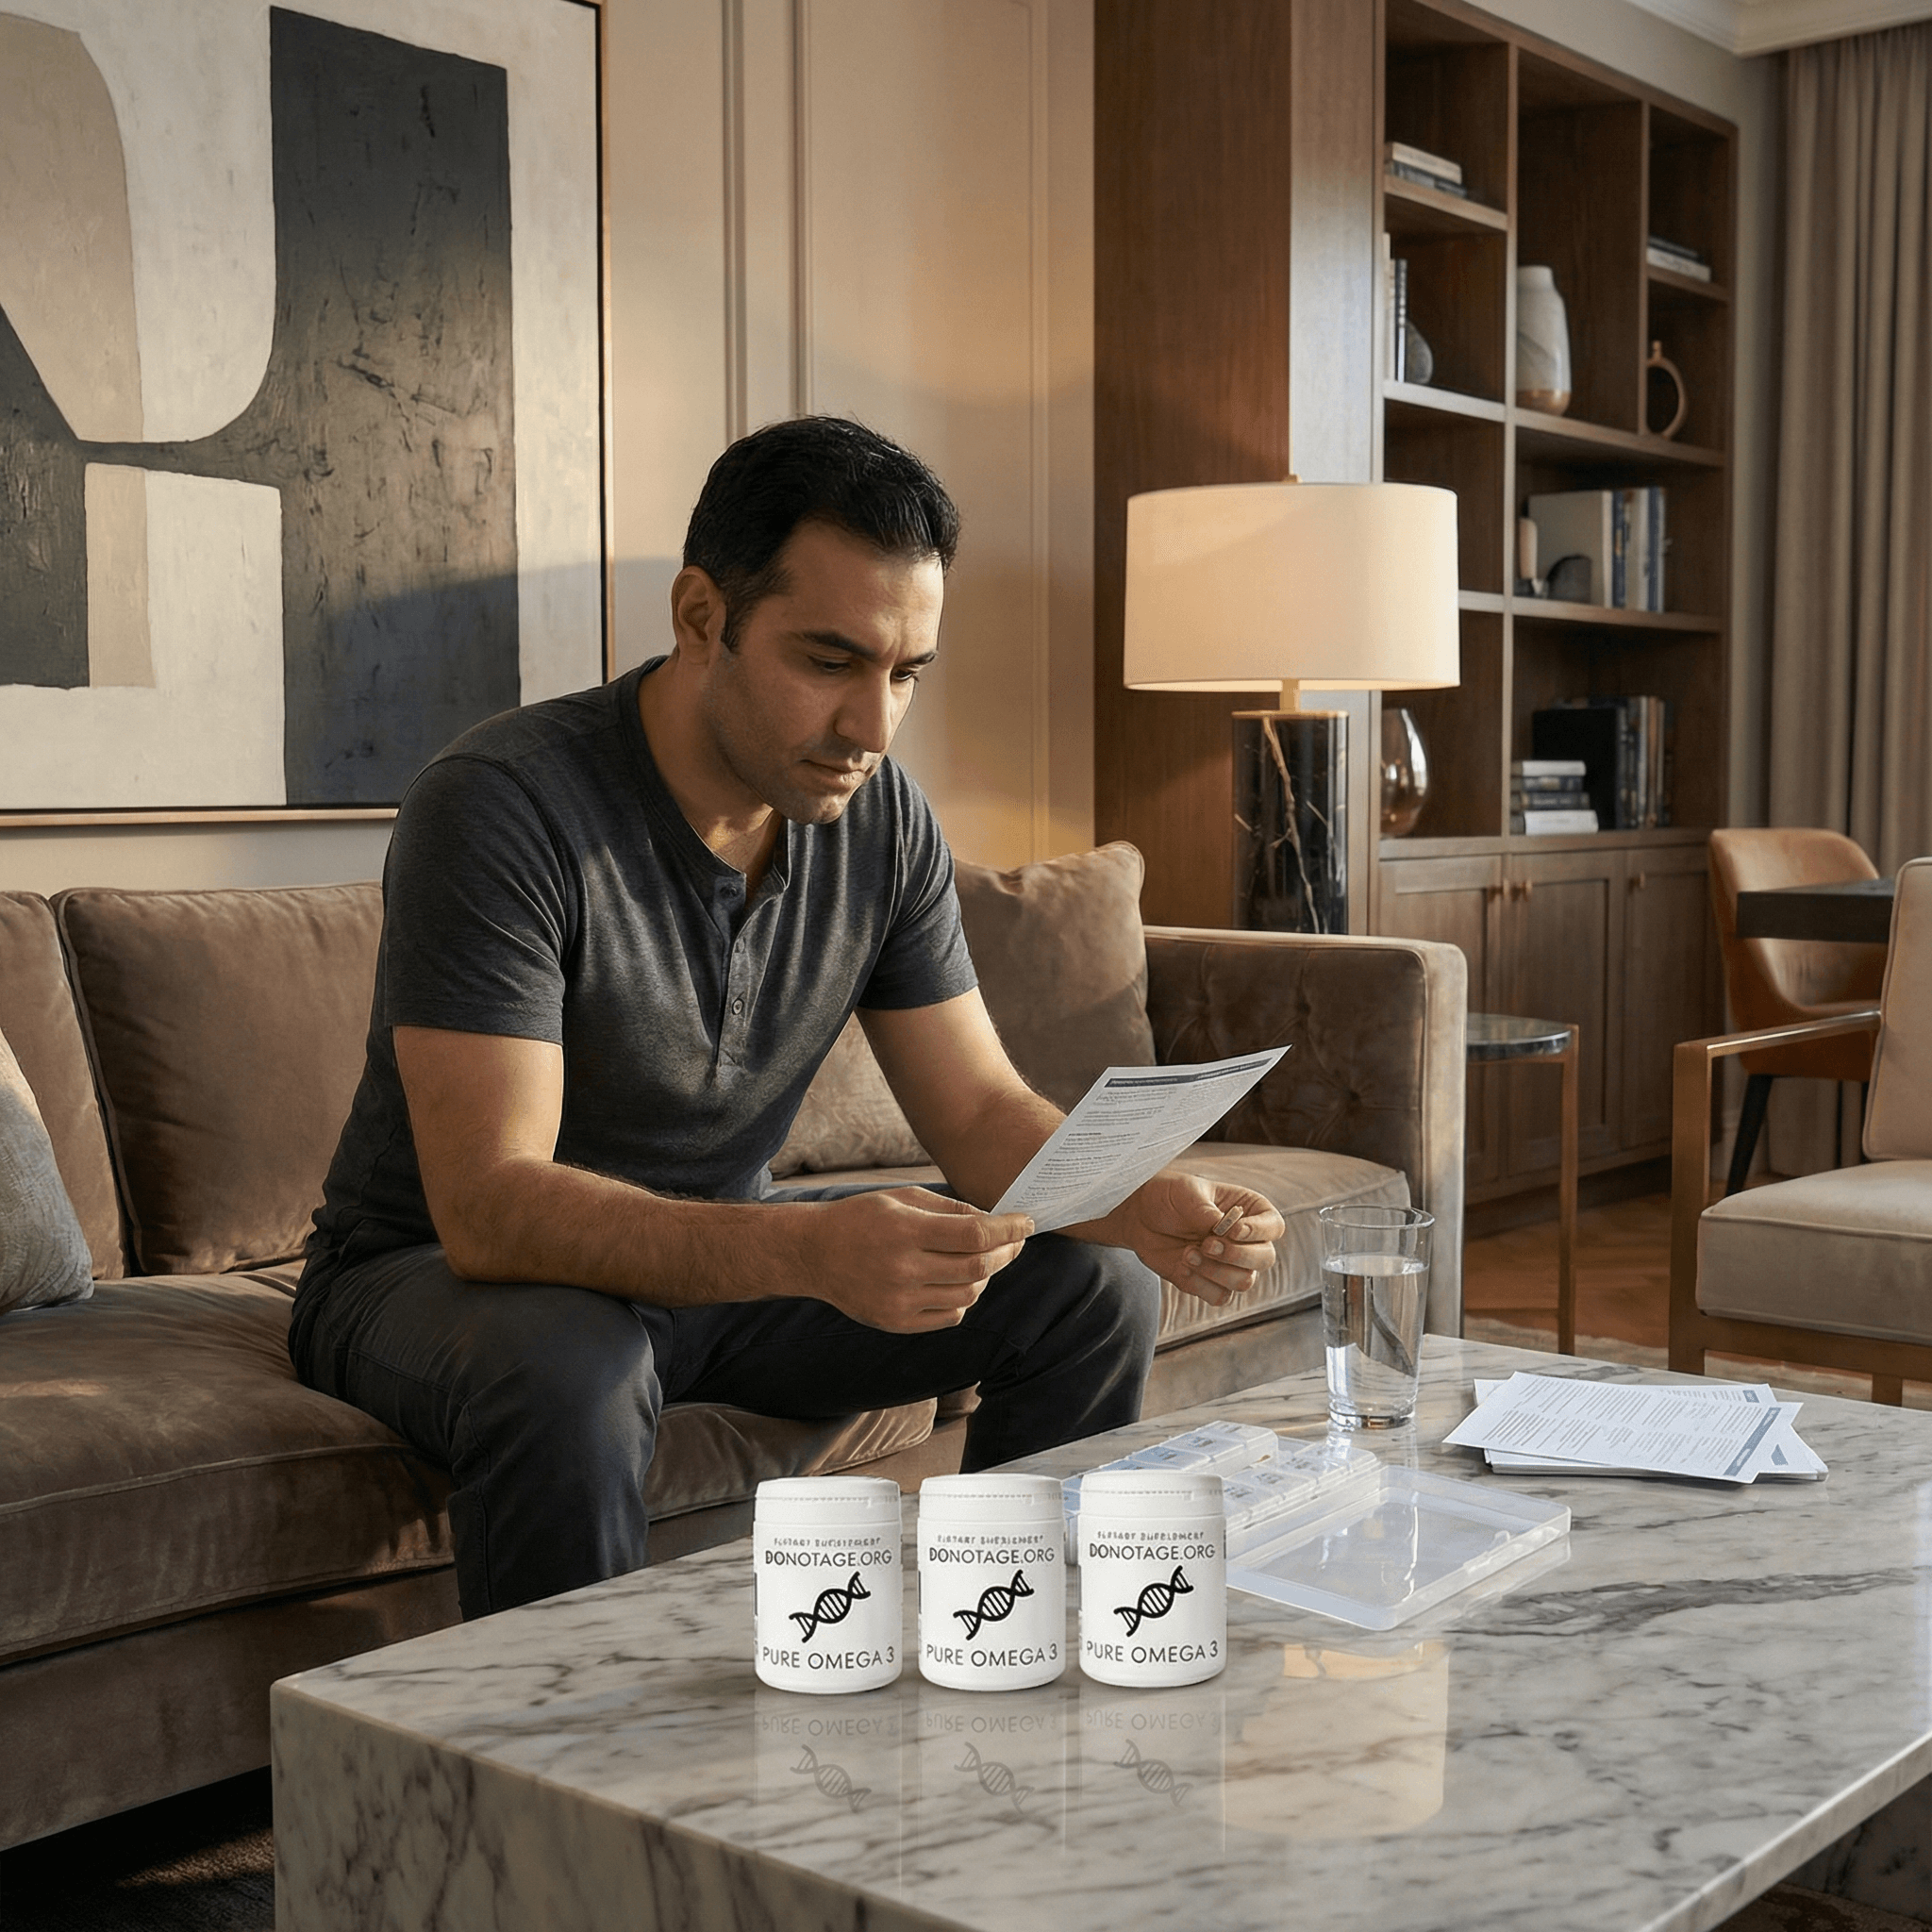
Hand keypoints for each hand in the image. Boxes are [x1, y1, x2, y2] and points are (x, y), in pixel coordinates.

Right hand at [791, 1188, 1033, 1332]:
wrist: (814, 1253)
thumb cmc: (862, 1217)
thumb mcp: (903, 1198)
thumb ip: (950, 1209)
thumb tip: (995, 1221)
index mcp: (905, 1231)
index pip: (974, 1234)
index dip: (1008, 1229)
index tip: (1026, 1223)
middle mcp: (902, 1269)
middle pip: (977, 1268)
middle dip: (1006, 1253)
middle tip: (1015, 1241)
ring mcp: (899, 1301)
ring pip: (968, 1296)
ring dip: (986, 1277)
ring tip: (985, 1260)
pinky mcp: (896, 1322)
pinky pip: (949, 1316)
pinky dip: (965, 1299)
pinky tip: (959, 1281)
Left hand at [1113, 1174, 1281, 1307]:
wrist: (1140, 1216)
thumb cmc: (1168, 1196)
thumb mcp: (1187, 1193)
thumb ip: (1208, 1212)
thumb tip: (1224, 1230)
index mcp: (1250, 1210)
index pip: (1274, 1226)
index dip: (1259, 1232)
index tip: (1233, 1230)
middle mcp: (1246, 1240)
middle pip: (1266, 1258)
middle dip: (1236, 1255)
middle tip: (1206, 1244)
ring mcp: (1230, 1264)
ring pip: (1244, 1281)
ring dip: (1214, 1270)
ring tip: (1187, 1253)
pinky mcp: (1211, 1282)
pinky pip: (1220, 1296)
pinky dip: (1200, 1285)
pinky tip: (1182, 1266)